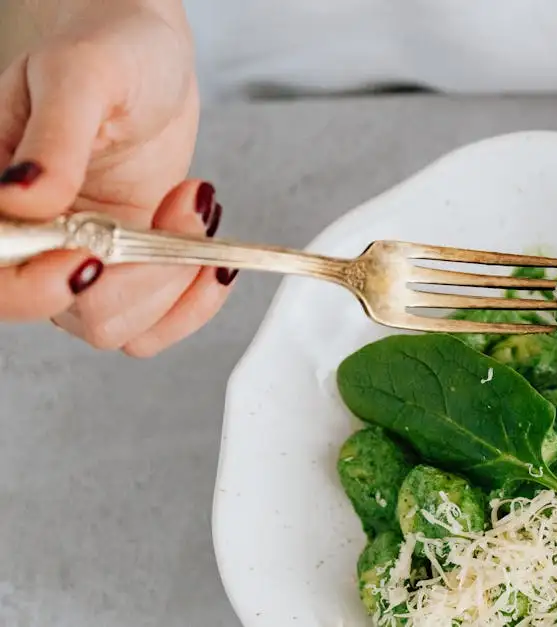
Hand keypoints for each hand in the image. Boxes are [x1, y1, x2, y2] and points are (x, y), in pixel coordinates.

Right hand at [0, 0, 233, 355]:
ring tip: (192, 202)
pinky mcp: (129, 267)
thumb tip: (22, 197)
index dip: (41, 288)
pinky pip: (154, 323)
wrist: (153, 57)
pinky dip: (193, 299)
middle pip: (71, 313)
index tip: (94, 254)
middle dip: (140, 273)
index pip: (0, 279)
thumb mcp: (81, 75)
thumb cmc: (110, 51)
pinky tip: (210, 251)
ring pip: (118, 325)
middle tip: (178, 205)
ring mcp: (81, 259)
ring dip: (173, 276)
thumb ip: (53, 139)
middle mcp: (34, 241)